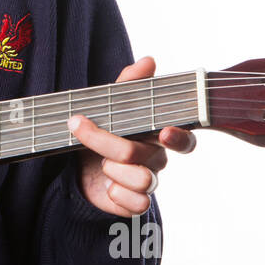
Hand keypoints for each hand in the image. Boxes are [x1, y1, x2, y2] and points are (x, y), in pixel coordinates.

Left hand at [66, 56, 196, 216]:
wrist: (78, 167)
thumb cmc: (103, 131)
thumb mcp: (111, 104)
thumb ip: (130, 84)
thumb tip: (149, 60)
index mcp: (157, 135)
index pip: (185, 140)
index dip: (179, 138)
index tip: (164, 131)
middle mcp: (157, 159)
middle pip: (146, 155)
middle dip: (107, 142)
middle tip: (81, 127)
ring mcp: (148, 182)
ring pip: (143, 180)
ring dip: (113, 170)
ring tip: (100, 164)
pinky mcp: (135, 202)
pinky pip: (137, 204)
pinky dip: (116, 194)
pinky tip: (106, 186)